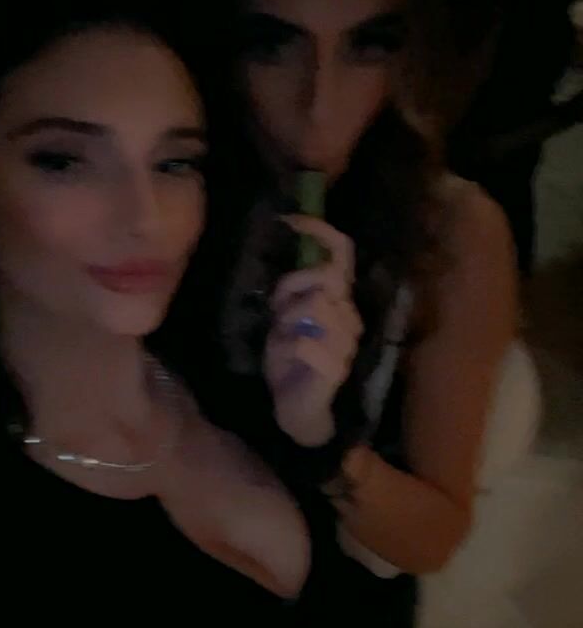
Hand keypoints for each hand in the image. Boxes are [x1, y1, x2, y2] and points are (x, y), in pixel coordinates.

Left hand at [264, 216, 362, 446]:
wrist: (296, 407)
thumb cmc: (290, 360)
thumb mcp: (283, 315)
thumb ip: (291, 289)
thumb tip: (297, 260)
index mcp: (339, 300)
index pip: (342, 254)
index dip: (319, 232)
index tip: (290, 220)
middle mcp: (350, 317)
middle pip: (321, 278)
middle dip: (290, 292)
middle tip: (278, 317)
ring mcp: (346, 343)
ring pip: (312, 307)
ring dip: (285, 326)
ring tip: (283, 345)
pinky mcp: (335, 369)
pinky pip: (304, 343)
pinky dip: (286, 350)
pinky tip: (287, 364)